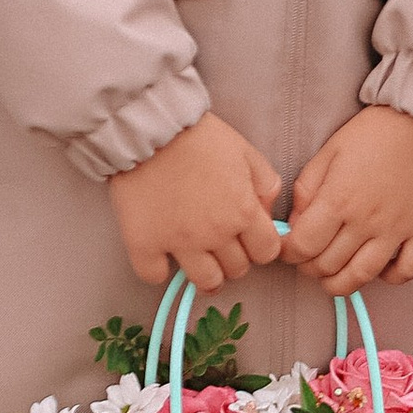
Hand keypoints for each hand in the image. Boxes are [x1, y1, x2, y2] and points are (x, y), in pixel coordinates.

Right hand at [108, 111, 286, 291]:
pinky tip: (162, 254)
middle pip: (238, 270)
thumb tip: (267, 210)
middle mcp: (215, 234)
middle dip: (235, 258)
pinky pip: (156, 277)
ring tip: (200, 260)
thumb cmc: (200, 137)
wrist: (152, 129)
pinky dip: (159, 269)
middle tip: (223, 243)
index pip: (267, 252)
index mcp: (243, 212)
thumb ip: (266, 184)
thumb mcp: (246, 152)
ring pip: (206, 282)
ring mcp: (179, 243)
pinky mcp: (144, 244)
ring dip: (207, 275)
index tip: (250, 239)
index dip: (261, 246)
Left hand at [285, 108, 412, 297]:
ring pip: (362, 276)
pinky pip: (408, 271)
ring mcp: (398, 230)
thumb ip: (307, 188)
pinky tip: (380, 268)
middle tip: (309, 258)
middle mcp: (366, 221)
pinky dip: (391, 278)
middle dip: (309, 267)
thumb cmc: (379, 130)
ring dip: (341, 283)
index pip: (302, 246)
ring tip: (335, 275)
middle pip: (327, 266)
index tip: (289, 248)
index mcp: (339, 199)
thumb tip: (297, 221)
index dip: (288, 253)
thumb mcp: (330, 150)